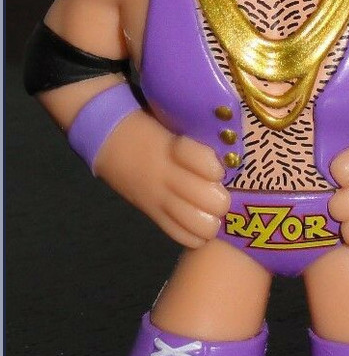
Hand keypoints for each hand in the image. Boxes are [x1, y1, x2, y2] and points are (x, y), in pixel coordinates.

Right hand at [94, 112, 229, 247]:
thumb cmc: (151, 122)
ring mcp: (159, 199)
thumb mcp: (175, 120)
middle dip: (222, 198)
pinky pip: (182, 236)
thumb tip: (232, 143)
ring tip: (210, 208)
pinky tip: (199, 221)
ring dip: (212, 219)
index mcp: (174, 148)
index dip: (216, 169)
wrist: (108, 137)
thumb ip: (203, 133)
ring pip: (200, 225)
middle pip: (212, 202)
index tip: (218, 166)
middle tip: (219, 189)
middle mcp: (168, 177)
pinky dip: (196, 234)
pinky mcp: (153, 214)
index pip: (207, 165)